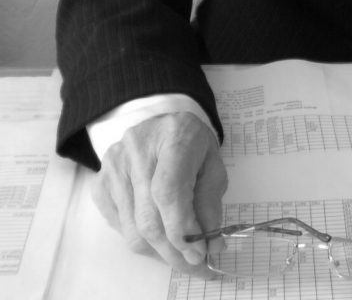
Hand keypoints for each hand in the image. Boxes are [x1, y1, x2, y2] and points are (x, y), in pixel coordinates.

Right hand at [92, 111, 227, 273]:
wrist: (159, 125)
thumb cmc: (190, 144)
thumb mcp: (212, 164)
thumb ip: (211, 203)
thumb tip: (212, 246)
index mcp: (173, 135)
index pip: (168, 191)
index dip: (182, 229)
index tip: (200, 253)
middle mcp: (136, 148)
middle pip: (149, 218)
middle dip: (174, 251)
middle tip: (196, 266)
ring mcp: (113, 166)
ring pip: (133, 231)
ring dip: (160, 252)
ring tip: (180, 254)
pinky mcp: (100, 183)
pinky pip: (120, 228)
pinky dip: (142, 241)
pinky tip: (159, 235)